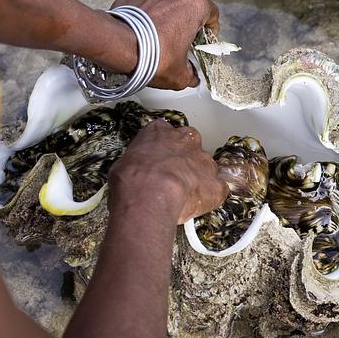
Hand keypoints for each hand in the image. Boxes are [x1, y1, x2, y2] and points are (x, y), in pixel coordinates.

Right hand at [108, 120, 229, 224]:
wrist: (150, 194)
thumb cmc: (131, 179)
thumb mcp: (122, 165)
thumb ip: (136, 164)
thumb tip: (133, 176)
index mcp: (159, 131)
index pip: (163, 133)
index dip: (161, 148)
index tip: (156, 160)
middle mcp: (185, 139)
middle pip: (188, 144)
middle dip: (183, 159)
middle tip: (171, 177)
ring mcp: (203, 160)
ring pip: (204, 166)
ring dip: (197, 178)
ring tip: (182, 196)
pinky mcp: (216, 183)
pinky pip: (216, 189)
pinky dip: (209, 197)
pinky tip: (197, 206)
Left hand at [110, 0, 218, 89]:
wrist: (116, 47)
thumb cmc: (153, 56)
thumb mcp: (180, 75)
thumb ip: (190, 75)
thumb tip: (191, 77)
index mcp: (194, 4)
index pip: (211, 14)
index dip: (210, 30)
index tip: (204, 41)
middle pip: (186, 7)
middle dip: (184, 24)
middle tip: (180, 43)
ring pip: (162, 6)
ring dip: (163, 19)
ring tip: (156, 41)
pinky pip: (141, 8)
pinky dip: (142, 19)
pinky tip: (139, 37)